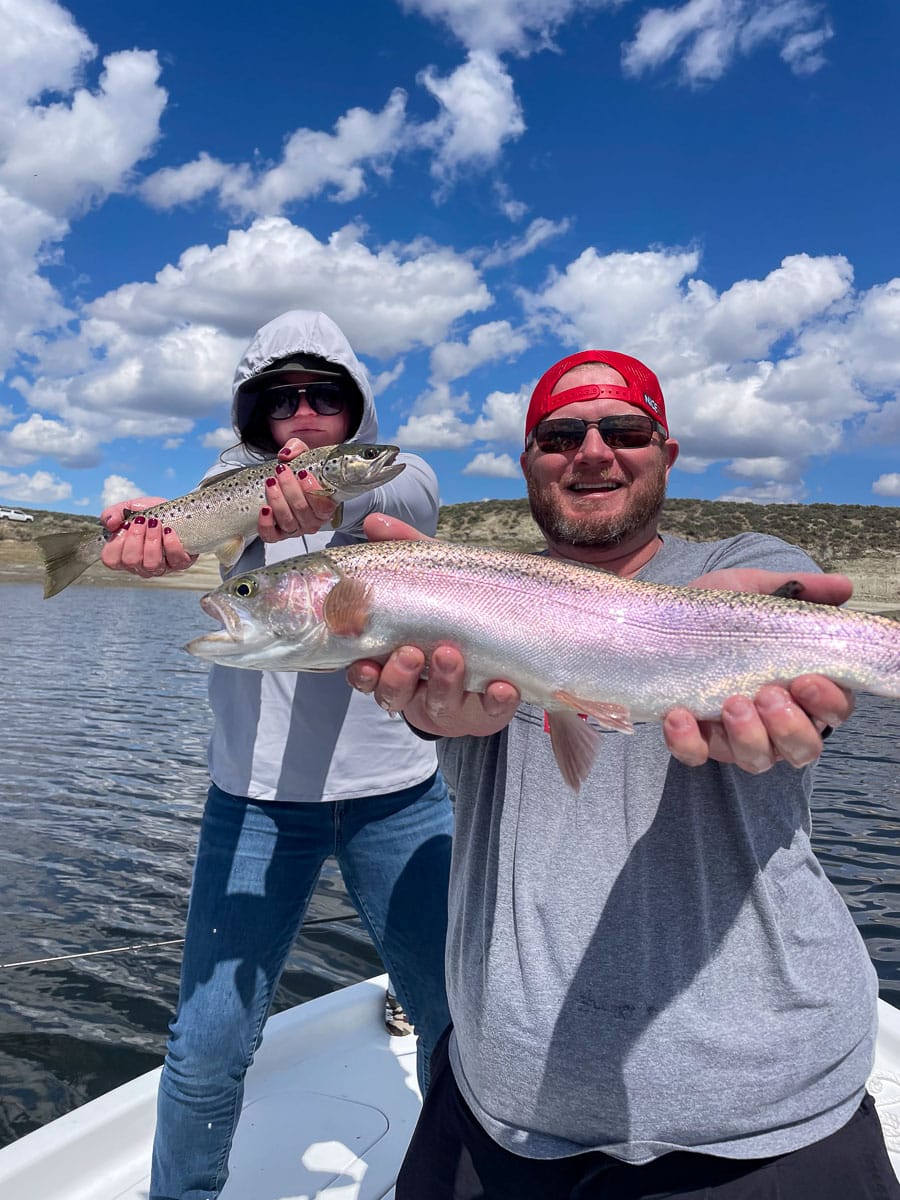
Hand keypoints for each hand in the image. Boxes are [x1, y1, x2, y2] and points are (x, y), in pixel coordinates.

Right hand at [100, 497, 196, 577]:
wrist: (179, 511)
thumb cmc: (152, 513)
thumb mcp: (130, 508)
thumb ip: (114, 513)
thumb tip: (109, 523)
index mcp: (124, 555)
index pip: (111, 560)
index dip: (116, 542)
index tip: (126, 524)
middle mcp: (140, 566)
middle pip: (131, 561)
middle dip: (136, 537)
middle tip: (142, 521)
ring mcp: (161, 567)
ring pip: (151, 564)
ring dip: (152, 540)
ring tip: (156, 524)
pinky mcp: (180, 563)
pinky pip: (175, 560)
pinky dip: (171, 544)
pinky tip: (169, 530)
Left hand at [258, 438, 338, 540]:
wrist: (290, 482)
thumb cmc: (301, 472)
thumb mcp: (304, 456)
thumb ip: (298, 449)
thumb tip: (285, 455)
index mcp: (325, 506)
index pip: (323, 506)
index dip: (312, 490)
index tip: (302, 473)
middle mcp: (312, 521)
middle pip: (302, 510)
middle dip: (290, 489)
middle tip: (281, 471)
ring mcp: (295, 529)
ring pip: (288, 521)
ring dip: (277, 501)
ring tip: (270, 483)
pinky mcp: (278, 534)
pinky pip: (272, 536)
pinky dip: (266, 525)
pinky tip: (264, 510)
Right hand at [347, 513, 518, 734]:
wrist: (502, 652)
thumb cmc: (451, 617)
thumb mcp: (431, 581)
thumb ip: (404, 552)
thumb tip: (374, 521)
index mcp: (393, 661)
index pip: (365, 674)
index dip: (362, 673)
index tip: (364, 662)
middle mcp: (417, 688)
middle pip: (395, 693)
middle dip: (399, 676)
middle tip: (410, 652)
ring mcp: (452, 703)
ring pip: (439, 704)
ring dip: (443, 681)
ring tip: (451, 655)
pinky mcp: (487, 713)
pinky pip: (491, 713)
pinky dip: (496, 701)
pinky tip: (503, 687)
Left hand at [663, 569, 854, 771]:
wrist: (664, 619)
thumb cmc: (724, 613)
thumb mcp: (758, 593)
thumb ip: (800, 590)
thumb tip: (843, 585)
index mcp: (804, 688)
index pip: (835, 709)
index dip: (828, 701)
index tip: (806, 680)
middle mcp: (778, 721)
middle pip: (804, 748)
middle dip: (789, 726)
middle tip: (767, 694)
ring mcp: (739, 736)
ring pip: (758, 759)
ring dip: (749, 736)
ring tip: (731, 704)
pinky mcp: (699, 741)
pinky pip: (697, 755)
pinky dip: (689, 743)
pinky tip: (679, 716)